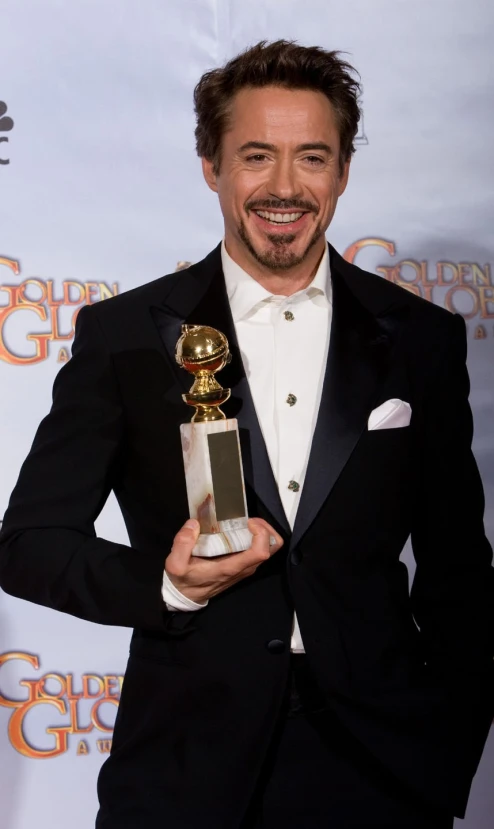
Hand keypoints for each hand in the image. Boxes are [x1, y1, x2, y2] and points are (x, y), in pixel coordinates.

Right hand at [165, 518, 283, 603]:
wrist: (186, 594)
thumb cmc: (183, 579)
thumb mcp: (175, 564)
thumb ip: (182, 544)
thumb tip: (194, 523)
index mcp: (230, 568)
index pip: (260, 552)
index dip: (261, 533)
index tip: (247, 521)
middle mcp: (244, 568)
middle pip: (272, 548)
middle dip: (266, 529)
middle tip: (248, 520)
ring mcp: (246, 568)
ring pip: (269, 549)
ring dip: (263, 532)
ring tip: (245, 523)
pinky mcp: (244, 566)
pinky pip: (260, 550)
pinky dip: (257, 537)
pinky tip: (240, 530)